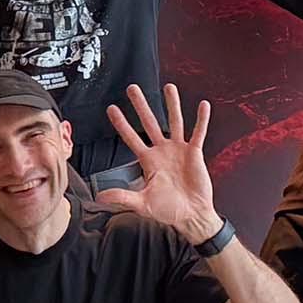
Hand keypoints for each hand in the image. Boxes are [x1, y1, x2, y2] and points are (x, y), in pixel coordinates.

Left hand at [97, 83, 222, 242]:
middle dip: (141, 105)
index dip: (121, 124)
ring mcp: (178, 150)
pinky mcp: (195, 153)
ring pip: (174, 122)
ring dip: (172, 105)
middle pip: (149, 122)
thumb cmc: (167, 210)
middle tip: (132, 88)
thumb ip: (122, 198)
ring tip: (169, 87)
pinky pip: (198, 133)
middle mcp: (161, 151)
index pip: (130, 138)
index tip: (112, 108)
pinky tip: (203, 105)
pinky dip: (201, 120)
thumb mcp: (142, 204)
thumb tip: (100, 196)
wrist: (191, 215)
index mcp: (147, 161)